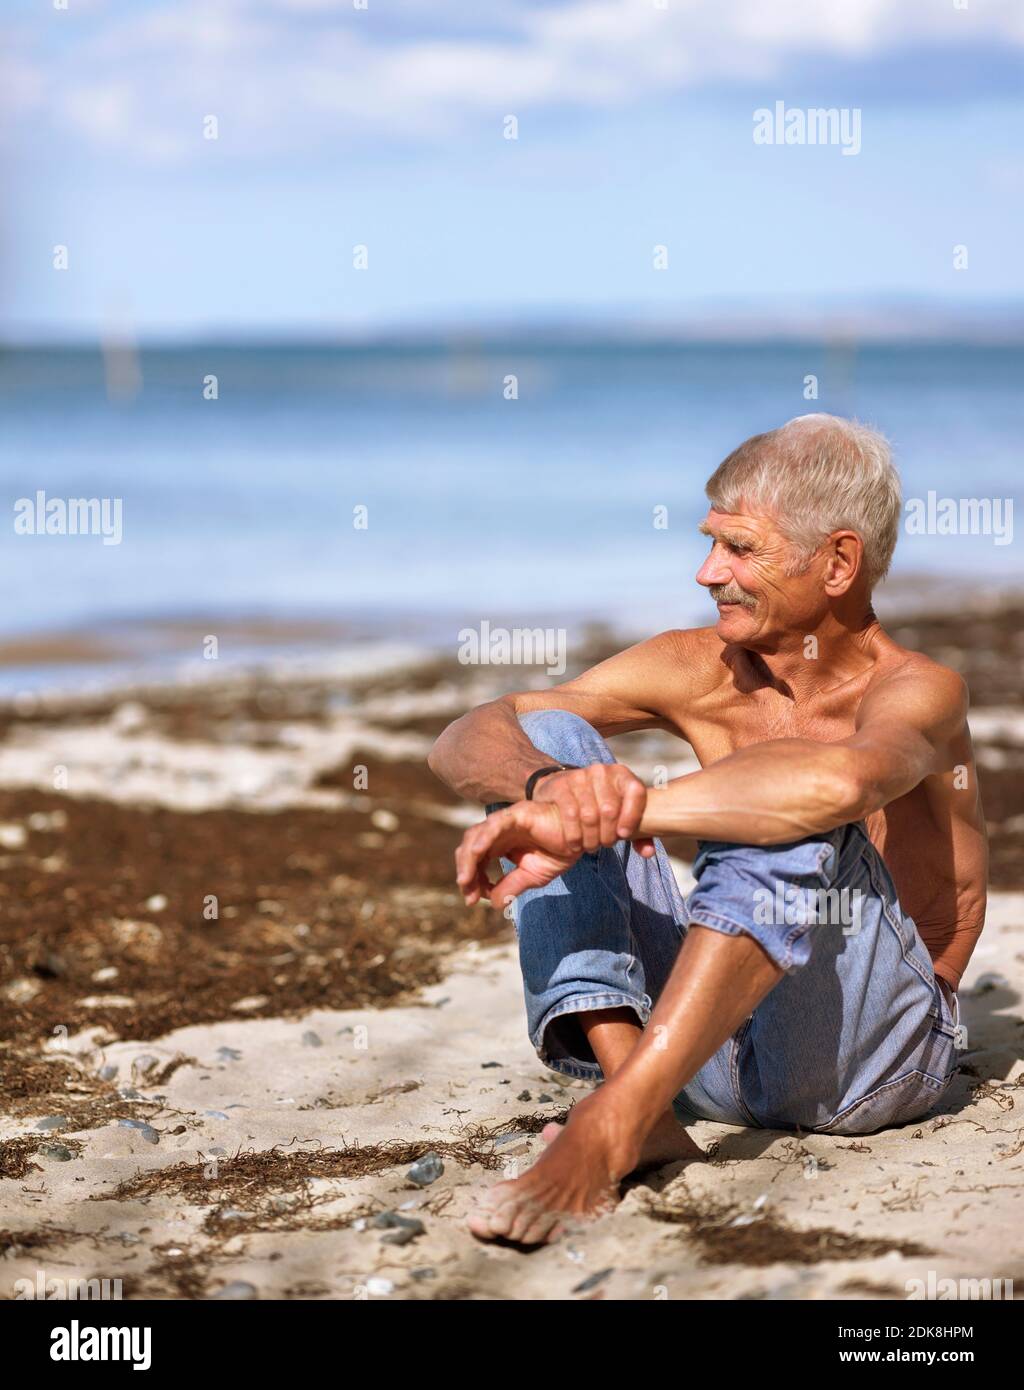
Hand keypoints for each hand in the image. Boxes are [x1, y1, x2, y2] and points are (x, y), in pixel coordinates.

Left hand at [455, 801, 581, 908]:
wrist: (581, 836)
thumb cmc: (557, 850)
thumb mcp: (532, 876)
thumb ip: (512, 886)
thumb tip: (494, 905)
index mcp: (498, 845)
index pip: (475, 861)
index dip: (471, 880)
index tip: (472, 900)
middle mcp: (497, 832)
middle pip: (469, 849)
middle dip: (465, 873)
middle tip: (469, 896)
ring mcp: (505, 821)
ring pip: (476, 836)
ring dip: (467, 858)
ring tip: (465, 880)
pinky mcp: (517, 814)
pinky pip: (496, 824)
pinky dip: (484, 836)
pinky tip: (477, 852)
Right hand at [533, 762, 653, 856]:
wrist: (564, 787)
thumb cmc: (599, 804)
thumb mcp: (621, 814)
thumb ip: (640, 834)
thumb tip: (648, 852)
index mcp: (623, 775)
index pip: (636, 792)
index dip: (632, 816)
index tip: (624, 835)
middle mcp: (602, 771)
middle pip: (610, 809)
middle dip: (609, 834)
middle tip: (606, 845)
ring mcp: (580, 776)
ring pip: (589, 815)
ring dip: (591, 838)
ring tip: (591, 847)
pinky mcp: (561, 785)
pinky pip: (570, 815)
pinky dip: (574, 835)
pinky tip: (576, 844)